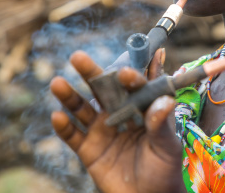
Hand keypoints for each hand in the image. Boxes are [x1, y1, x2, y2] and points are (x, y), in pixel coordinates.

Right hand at [50, 50, 184, 192]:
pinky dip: (64, 127)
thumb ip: (162, 123)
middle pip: (103, 89)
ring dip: (69, 96)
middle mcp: (119, 113)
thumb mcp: (167, 145)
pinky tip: (57, 116)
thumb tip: (166, 99)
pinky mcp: (88, 149)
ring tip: (57, 83)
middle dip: (91, 73)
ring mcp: (101, 130)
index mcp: (141, 107)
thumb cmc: (164, 168)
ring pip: (82, 109)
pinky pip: (73, 136)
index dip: (130, 76)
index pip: (134, 85)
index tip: (125, 73)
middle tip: (78, 57)